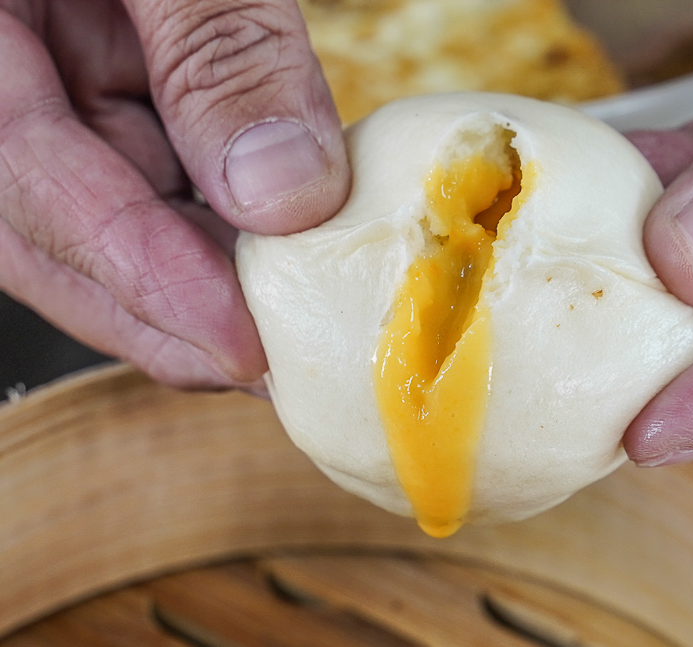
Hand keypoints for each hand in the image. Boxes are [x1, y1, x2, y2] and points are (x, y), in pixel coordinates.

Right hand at [0, 0, 349, 388]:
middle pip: (54, 238)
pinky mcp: (97, 87)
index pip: (33, 185)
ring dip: (194, 279)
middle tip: (268, 371)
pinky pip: (140, 173)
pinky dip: (208, 220)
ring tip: (284, 321)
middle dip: (165, 316)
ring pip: (102, 220)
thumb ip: (220, 48)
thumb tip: (286, 197)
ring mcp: (44, 91)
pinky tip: (274, 244)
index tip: (239, 348)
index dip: (143, 277)